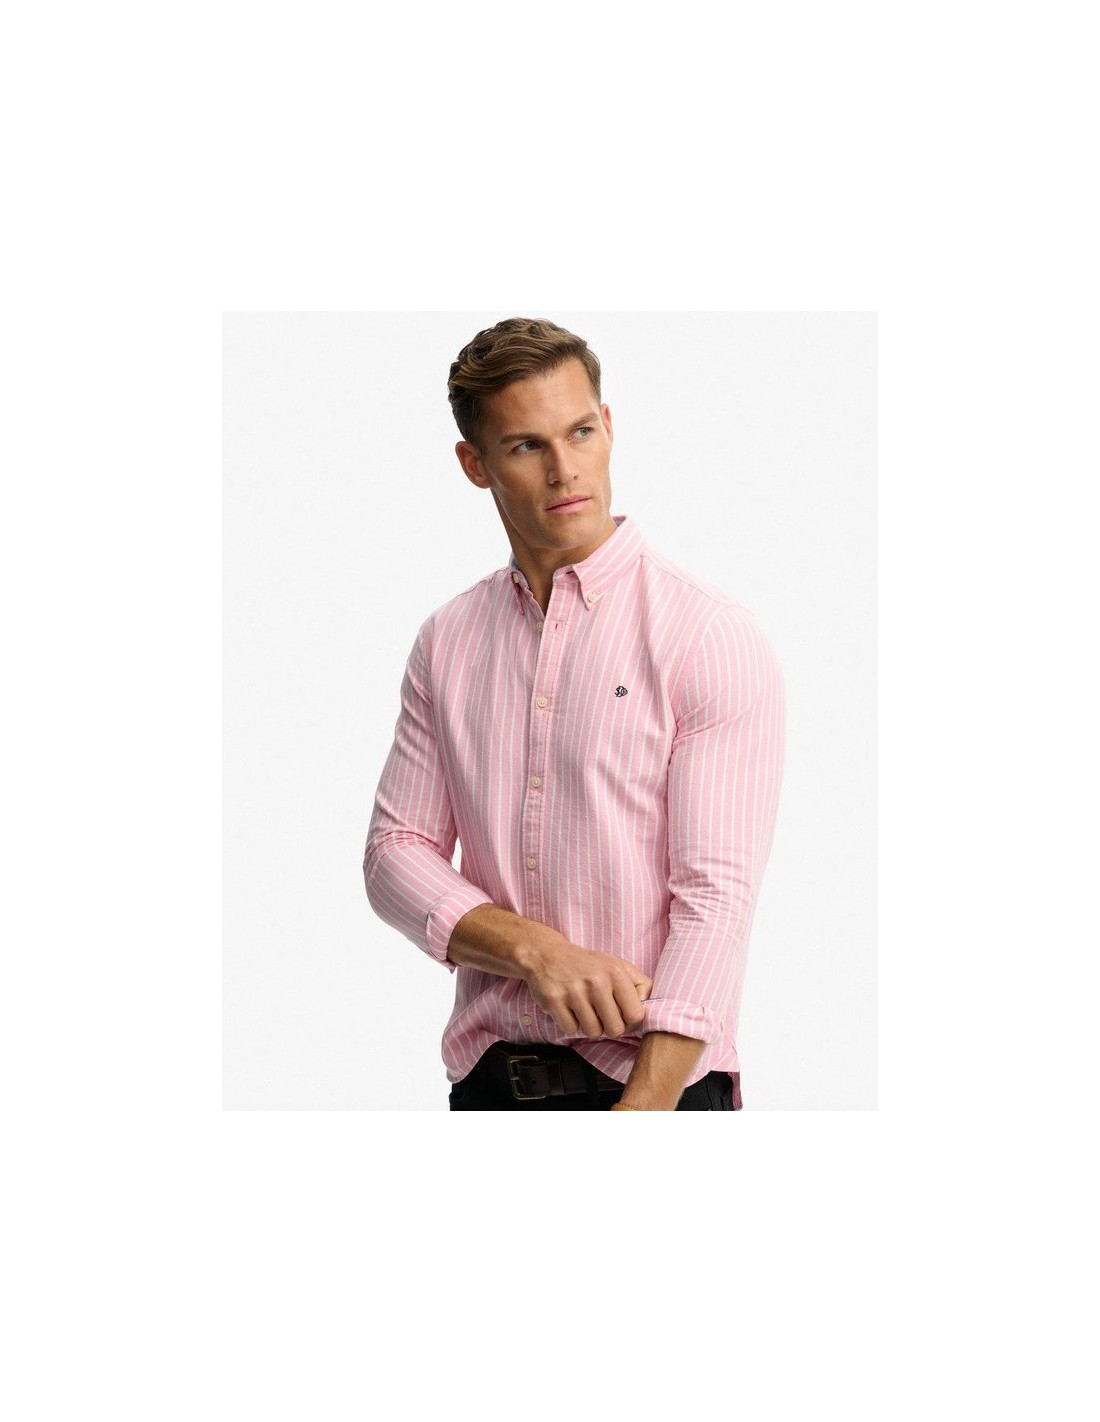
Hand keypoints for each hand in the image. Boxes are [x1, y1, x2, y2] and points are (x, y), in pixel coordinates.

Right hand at [522, 933, 651, 1040]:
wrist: (547, 954)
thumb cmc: (587, 964)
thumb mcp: (617, 965)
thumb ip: (639, 984)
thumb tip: (649, 1007)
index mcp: (616, 973)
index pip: (636, 1015)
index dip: (631, 1023)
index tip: (623, 1018)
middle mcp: (596, 982)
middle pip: (615, 1029)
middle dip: (609, 1027)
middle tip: (601, 1015)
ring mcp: (574, 992)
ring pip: (593, 1032)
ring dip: (590, 1026)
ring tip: (585, 1010)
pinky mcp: (554, 1001)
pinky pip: (571, 1029)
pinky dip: (571, 1024)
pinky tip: (569, 1009)